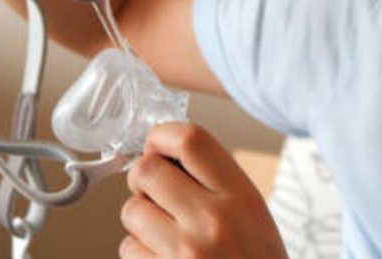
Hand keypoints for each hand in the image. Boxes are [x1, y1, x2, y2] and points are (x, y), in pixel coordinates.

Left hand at [121, 123, 287, 258]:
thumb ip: (215, 180)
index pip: (190, 140)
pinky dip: (139, 251)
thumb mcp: (252, 212)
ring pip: (131, 210)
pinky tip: (163, 256)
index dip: (162, 135)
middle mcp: (211, 220)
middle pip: (147, 170)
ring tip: (165, 229)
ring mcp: (184, 252)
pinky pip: (128, 249)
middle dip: (143, 177)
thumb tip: (166, 154)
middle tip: (154, 188)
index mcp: (239, 196)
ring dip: (140, 217)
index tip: (156, 143)